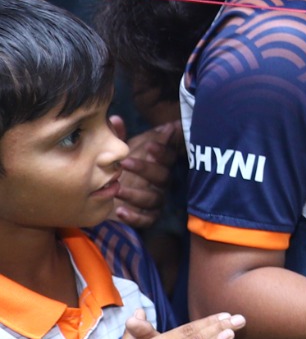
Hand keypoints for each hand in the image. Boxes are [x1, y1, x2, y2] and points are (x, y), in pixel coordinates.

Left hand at [110, 117, 179, 231]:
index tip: (149, 147)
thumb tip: (115, 119)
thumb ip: (119, 138)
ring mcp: (155, 201)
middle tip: (125, 163)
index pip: (168, 157)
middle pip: (162, 176)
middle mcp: (160, 183)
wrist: (104, 201)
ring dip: (135, 194)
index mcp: (157, 165)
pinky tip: (120, 211)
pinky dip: (134, 216)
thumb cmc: (119, 172)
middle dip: (146, 169)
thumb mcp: (118, 154)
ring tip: (117, 189)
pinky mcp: (146, 218)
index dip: (162, 152)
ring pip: (153, 199)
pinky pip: (146, 219)